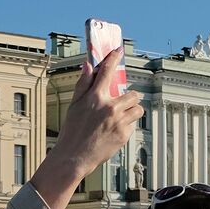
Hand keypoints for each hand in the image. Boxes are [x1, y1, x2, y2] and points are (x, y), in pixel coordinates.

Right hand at [31, 49, 143, 208]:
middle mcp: (109, 108)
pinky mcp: (123, 135)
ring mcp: (118, 122)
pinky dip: (127, 126)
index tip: (118, 51)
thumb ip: (83, 84)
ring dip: (132, 111)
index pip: (107, 71)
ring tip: (121, 117)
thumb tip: (88, 65)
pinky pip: (133, 125)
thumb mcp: (74, 105)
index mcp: (95, 98)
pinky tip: (114, 131)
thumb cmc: (72, 132)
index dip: (114, 58)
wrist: (74, 158)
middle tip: (124, 102)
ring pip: (137, 110)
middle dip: (131, 97)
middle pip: (133, 94)